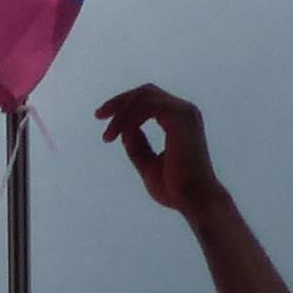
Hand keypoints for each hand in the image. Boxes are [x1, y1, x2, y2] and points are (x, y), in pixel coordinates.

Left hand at [94, 85, 225, 216]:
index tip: (103, 119)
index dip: (124, 106)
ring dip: (121, 113)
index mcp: (179, 120)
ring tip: (107, 136)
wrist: (194, 201)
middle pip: (145, 91)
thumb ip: (138, 145)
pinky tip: (120, 136)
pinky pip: (146, 106)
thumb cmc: (175, 189)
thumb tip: (125, 131)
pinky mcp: (179, 117)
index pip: (149, 100)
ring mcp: (184, 112)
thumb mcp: (148, 164)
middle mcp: (184, 112)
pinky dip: (129, 118)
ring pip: (143, 96)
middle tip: (98, 115)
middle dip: (119, 101)